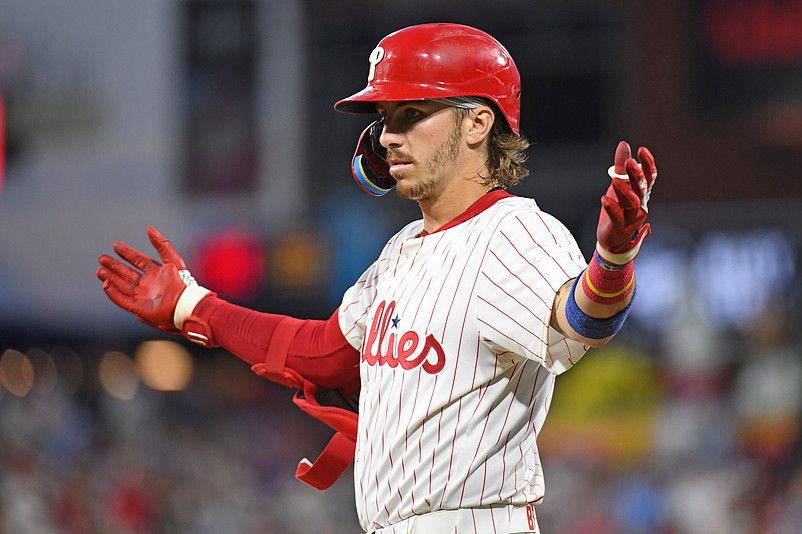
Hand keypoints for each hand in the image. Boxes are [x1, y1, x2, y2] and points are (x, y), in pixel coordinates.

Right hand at [97, 226, 206, 332]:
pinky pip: (122, 300)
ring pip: (122, 286)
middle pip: (127, 273)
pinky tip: (105, 285)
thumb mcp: (172, 259)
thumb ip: (161, 243)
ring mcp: (143, 296)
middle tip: (102, 258)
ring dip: (110, 278)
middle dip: (114, 266)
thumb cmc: (182, 282)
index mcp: (156, 272)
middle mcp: (148, 284)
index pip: (138, 260)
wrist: (185, 303)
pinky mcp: (139, 308)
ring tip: (99, 271)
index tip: (116, 245)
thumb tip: (149, 228)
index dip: (127, 253)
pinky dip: (112, 293)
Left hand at [596, 141, 656, 263]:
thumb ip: (621, 166)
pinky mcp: (619, 226)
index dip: (648, 163)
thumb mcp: (618, 185)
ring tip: (614, 181)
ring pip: (632, 202)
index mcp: (642, 194)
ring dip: (624, 191)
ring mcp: (631, 217)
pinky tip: (604, 199)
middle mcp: (640, 205)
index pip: (650, 177)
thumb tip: (624, 143)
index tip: (642, 150)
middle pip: (641, 188)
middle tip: (630, 162)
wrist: (612, 239)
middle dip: (637, 175)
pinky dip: (611, 207)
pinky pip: (617, 216)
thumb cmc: (618, 210)